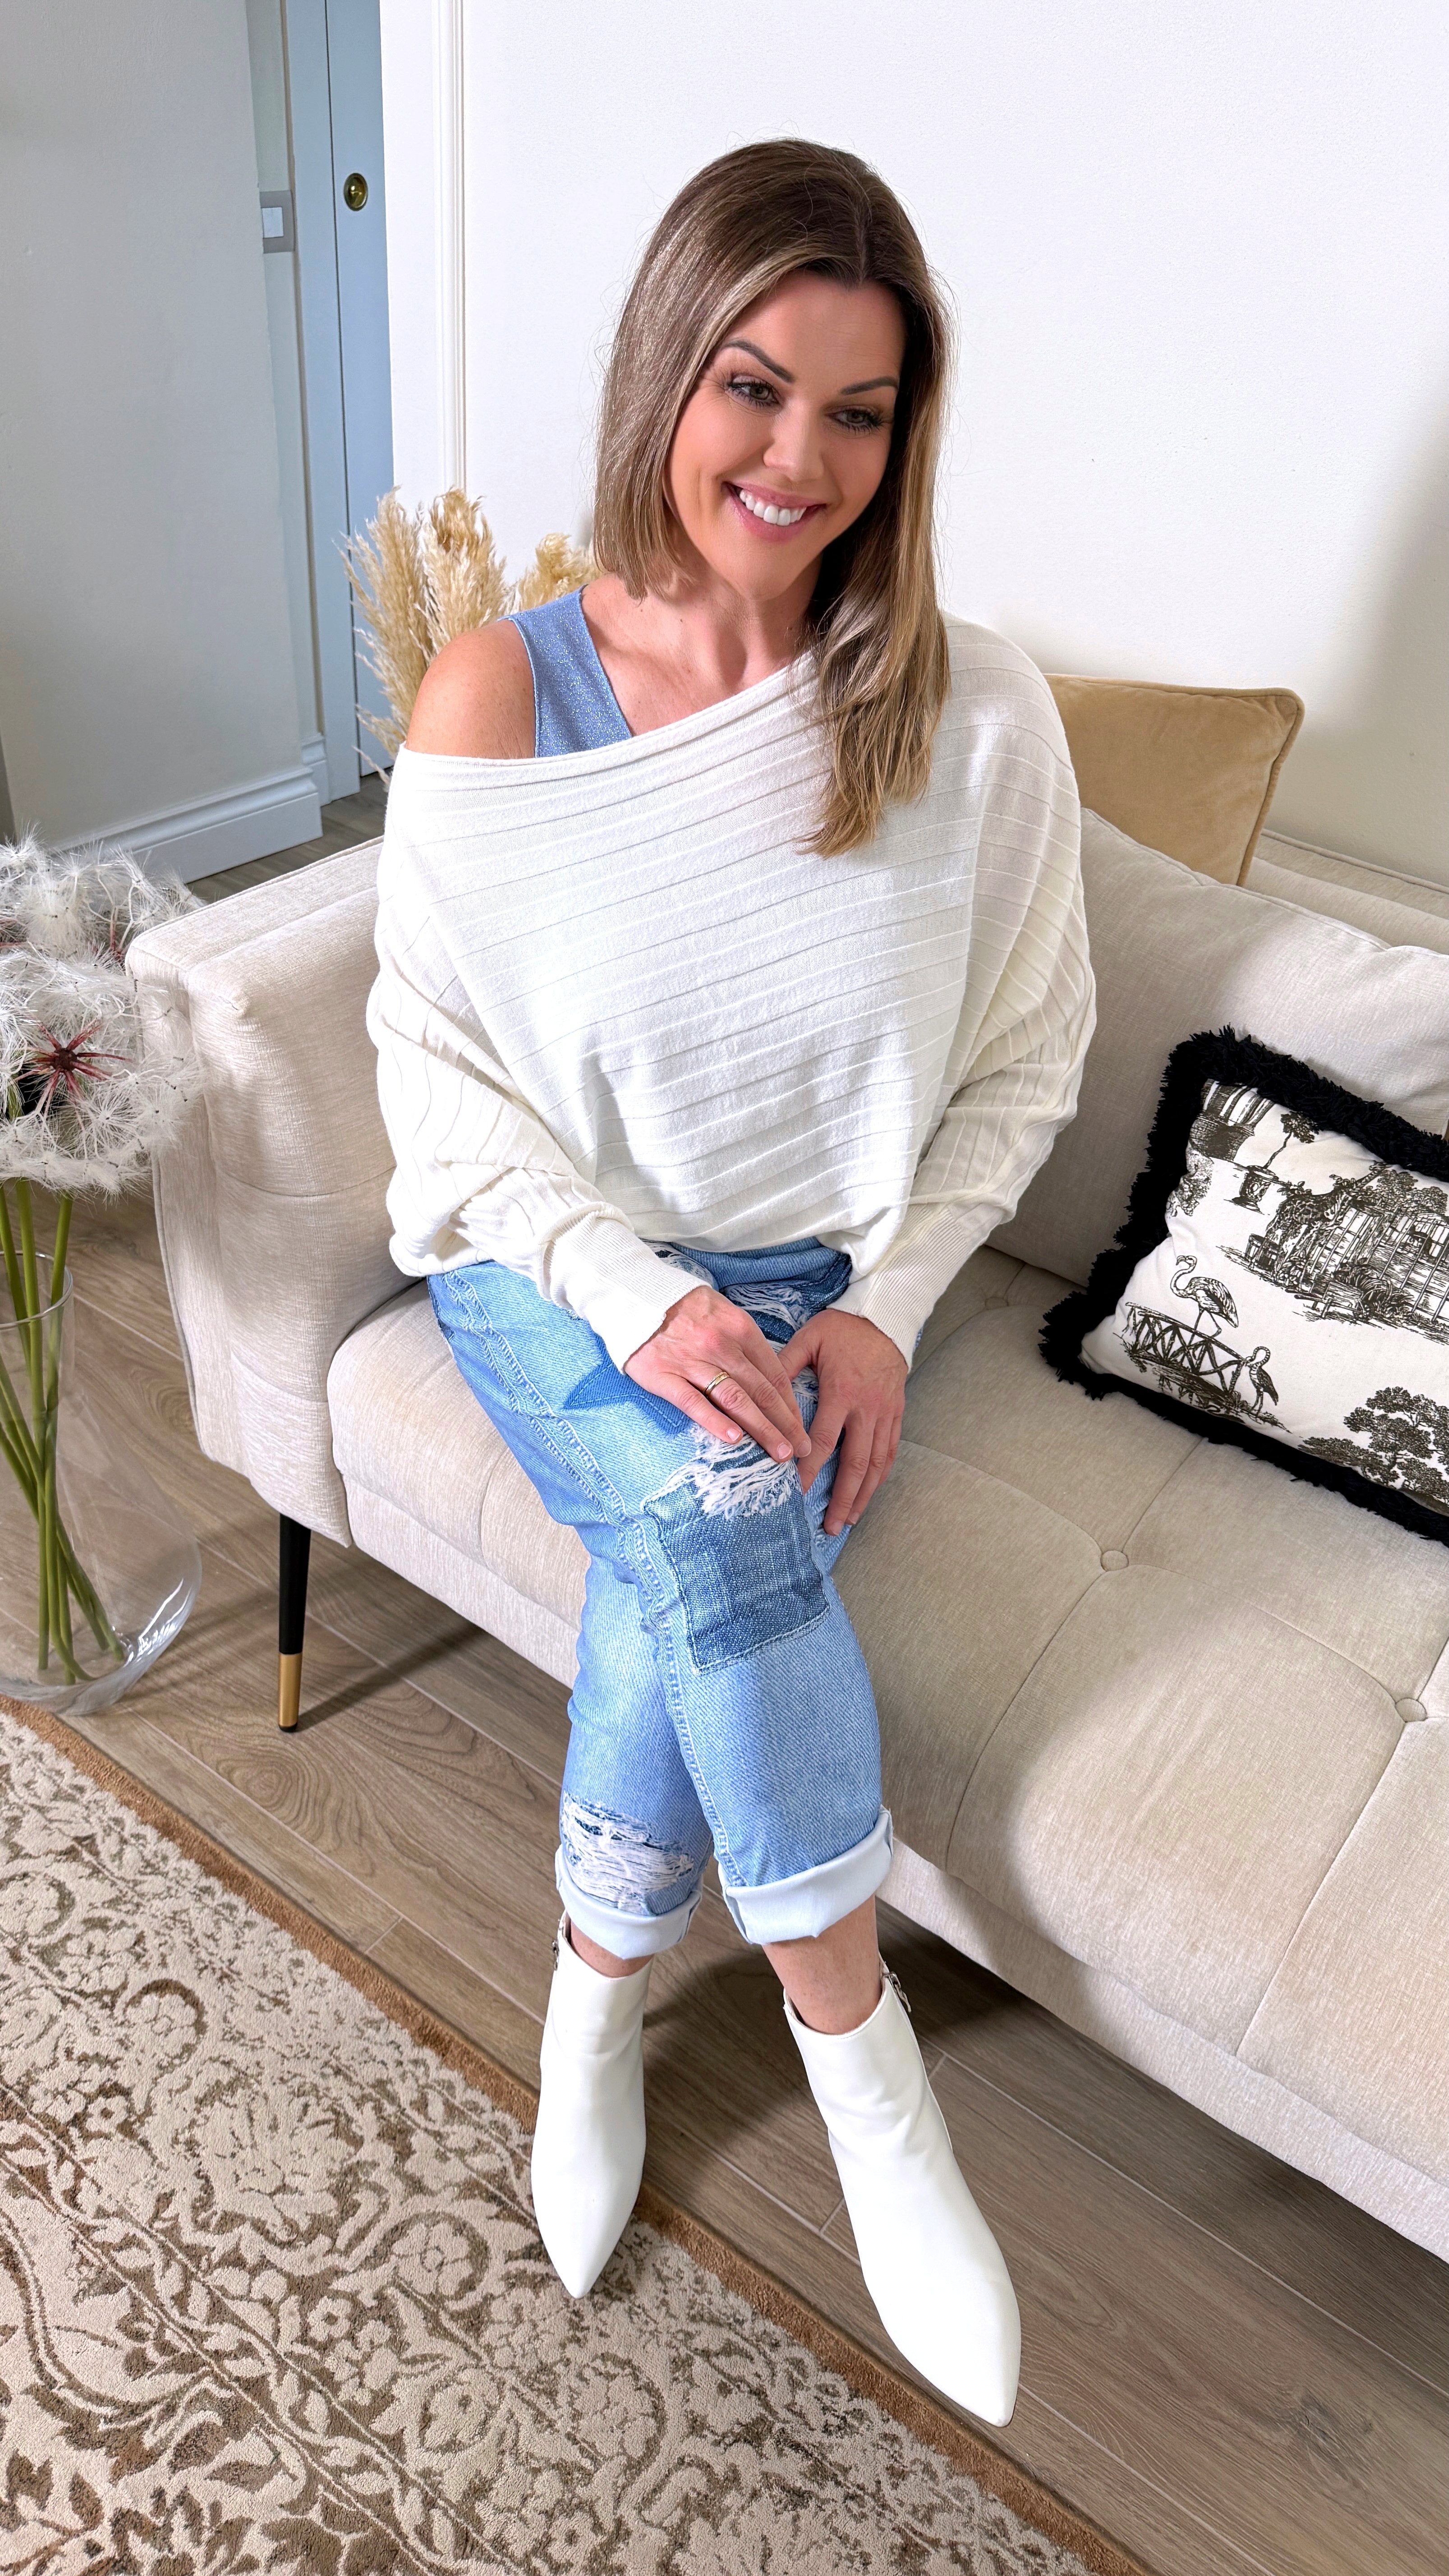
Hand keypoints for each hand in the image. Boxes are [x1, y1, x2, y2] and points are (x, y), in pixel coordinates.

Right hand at [625, 1286, 810, 1463]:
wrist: (633, 1295)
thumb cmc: (682, 1305)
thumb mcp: (722, 1311)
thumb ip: (744, 1340)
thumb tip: (767, 1373)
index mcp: (740, 1329)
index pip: (774, 1373)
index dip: (791, 1404)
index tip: (801, 1427)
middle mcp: (721, 1346)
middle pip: (761, 1391)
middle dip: (785, 1424)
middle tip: (801, 1450)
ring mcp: (692, 1361)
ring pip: (735, 1399)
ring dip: (762, 1428)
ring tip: (779, 1452)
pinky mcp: (664, 1375)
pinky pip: (693, 1401)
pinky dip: (715, 1421)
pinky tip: (734, 1439)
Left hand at [778, 1309, 906, 1534]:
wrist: (885, 1317)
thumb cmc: (842, 1328)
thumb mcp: (809, 1338)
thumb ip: (786, 1365)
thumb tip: (759, 1390)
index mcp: (842, 1391)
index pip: (824, 1439)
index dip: (811, 1467)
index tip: (798, 1490)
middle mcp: (866, 1408)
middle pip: (855, 1462)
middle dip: (842, 1497)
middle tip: (829, 1526)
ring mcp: (885, 1413)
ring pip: (876, 1463)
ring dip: (864, 1494)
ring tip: (849, 1520)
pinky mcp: (896, 1413)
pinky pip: (890, 1450)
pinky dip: (881, 1476)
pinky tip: (870, 1493)